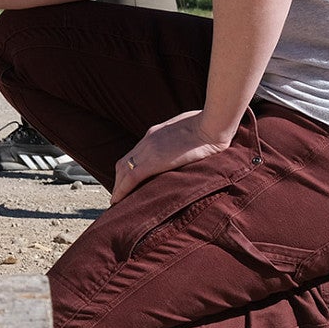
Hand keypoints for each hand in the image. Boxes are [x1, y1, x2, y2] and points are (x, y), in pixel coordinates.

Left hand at [111, 109, 230, 204]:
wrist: (212, 125)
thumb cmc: (209, 126)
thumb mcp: (188, 129)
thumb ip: (179, 138)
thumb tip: (186, 145)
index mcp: (154, 134)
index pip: (134, 154)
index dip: (126, 169)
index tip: (125, 181)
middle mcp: (147, 141)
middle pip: (124, 163)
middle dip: (119, 180)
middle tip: (118, 196)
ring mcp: (149, 150)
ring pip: (123, 171)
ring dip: (118, 187)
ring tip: (116, 202)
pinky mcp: (154, 161)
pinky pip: (131, 178)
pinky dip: (122, 190)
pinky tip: (118, 201)